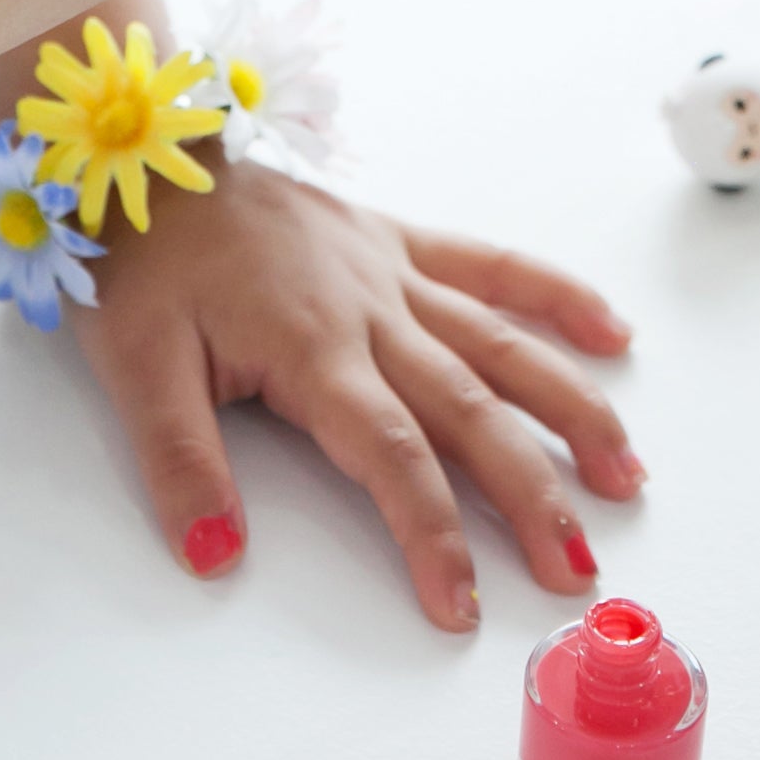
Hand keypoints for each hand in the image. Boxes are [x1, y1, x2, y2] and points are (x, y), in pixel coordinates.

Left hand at [66, 153, 641, 631]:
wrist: (148, 154)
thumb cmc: (142, 260)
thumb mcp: (135, 365)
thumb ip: (180, 463)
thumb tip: (214, 554)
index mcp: (311, 347)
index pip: (392, 456)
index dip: (431, 534)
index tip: (461, 606)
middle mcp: (368, 310)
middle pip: (469, 410)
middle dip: (530, 493)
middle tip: (575, 566)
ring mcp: (388, 271)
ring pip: (498, 344)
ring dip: (568, 406)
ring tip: (624, 470)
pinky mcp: (391, 238)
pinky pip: (485, 263)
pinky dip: (550, 294)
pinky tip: (608, 328)